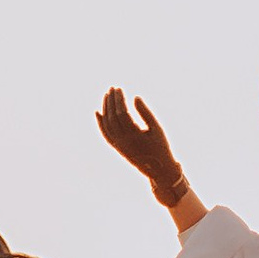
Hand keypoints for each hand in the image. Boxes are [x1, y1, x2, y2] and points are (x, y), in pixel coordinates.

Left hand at [96, 88, 187, 206]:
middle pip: (112, 118)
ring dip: (105, 109)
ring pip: (107, 125)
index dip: (119, 100)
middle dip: (111, 101)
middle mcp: (124, 141)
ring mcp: (118, 146)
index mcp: (135, 136)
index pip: (122, 114)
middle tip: (112, 88)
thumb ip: (145, 113)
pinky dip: (100, 123)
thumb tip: (135, 97)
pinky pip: (105, 134)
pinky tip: (98, 112)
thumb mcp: (156, 128)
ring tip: (107, 95)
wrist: (158, 169)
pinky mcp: (117, 148)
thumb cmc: (160, 146)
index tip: (119, 89)